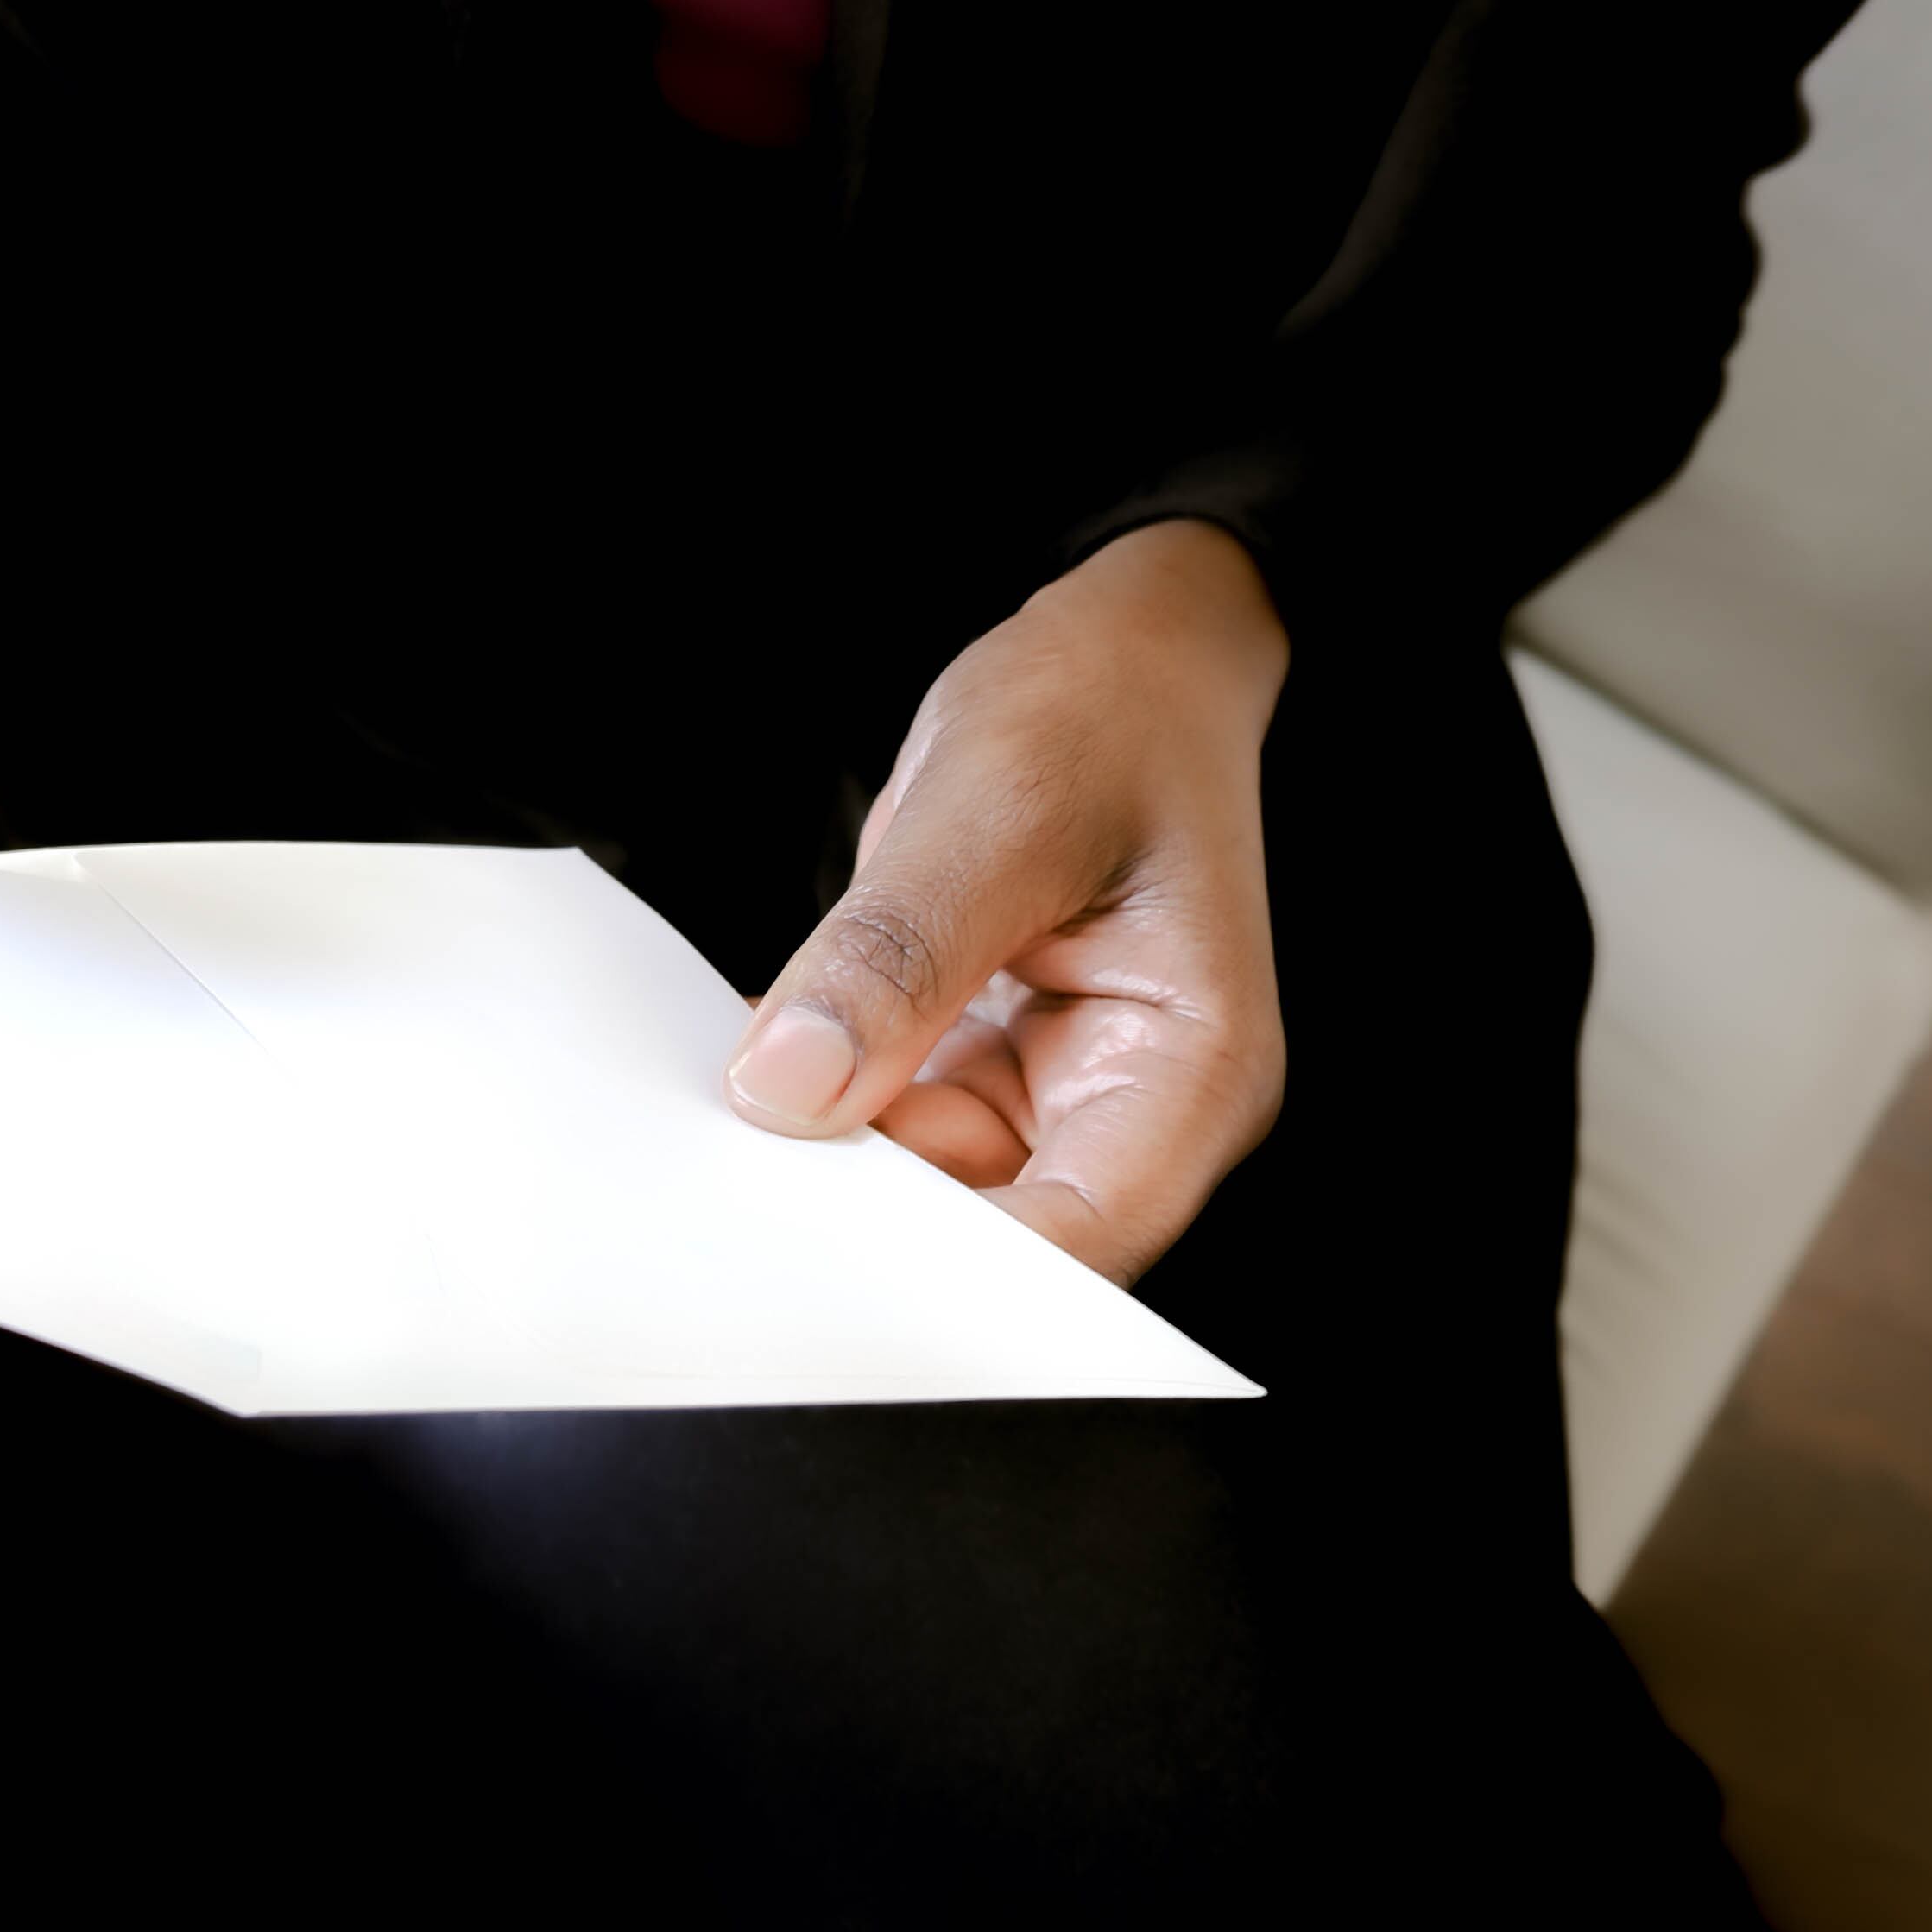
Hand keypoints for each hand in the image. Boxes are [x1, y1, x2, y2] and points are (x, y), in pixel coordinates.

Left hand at [724, 521, 1289, 1282]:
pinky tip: (767, 1056)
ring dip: (829, 1155)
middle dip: (866, 1216)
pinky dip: (823, 1097)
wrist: (1117, 655)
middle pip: (991, 1239)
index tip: (808, 1253)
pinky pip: (887, 1121)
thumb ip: (895, 955)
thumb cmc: (1105, 711)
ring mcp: (1052, 1093)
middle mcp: (1127, 1108)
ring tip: (744, 1095)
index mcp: (1190, 1075)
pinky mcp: (983, 1065)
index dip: (943, 1275)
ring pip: (923, 1189)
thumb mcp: (995, 809)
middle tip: (741, 1167)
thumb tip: (790, 1087)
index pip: (1071, 1244)